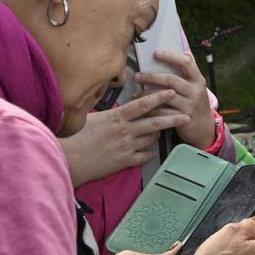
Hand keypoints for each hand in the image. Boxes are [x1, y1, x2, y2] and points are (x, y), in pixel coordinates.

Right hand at [60, 89, 190, 186]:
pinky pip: (143, 156)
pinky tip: (151, 150)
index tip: (172, 91)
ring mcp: (126, 147)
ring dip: (159, 133)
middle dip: (173, 118)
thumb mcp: (92, 118)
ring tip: (166, 129)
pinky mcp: (123, 162)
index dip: (159, 97)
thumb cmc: (73, 136)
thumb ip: (110, 114)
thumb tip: (120, 107)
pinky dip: (149, 152)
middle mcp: (124, 132)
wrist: (67, 160)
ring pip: (151, 139)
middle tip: (187, 115)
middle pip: (154, 122)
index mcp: (116, 118)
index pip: (142, 104)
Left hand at [134, 50, 215, 147]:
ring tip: (136, 94)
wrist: (204, 127)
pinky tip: (142, 108)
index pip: (186, 63)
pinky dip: (151, 110)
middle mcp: (195, 91)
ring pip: (166, 96)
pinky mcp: (183, 118)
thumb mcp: (197, 86)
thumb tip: (185, 51)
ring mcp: (190, 105)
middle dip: (152, 77)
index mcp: (198, 79)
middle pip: (171, 80)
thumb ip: (191, 70)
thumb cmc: (196, 102)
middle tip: (136, 76)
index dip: (170, 56)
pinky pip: (164, 112)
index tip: (155, 53)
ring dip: (148, 94)